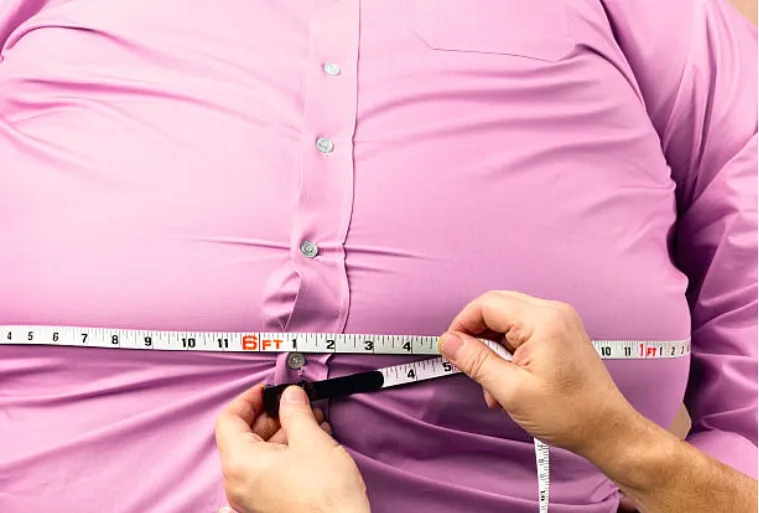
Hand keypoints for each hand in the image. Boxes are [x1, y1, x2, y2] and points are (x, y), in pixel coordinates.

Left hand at [215, 384, 370, 512]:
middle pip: (244, 437)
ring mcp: (252, 497)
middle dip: (272, 416)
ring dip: (284, 433)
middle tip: (295, 403)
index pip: (229, 420)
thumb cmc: (324, 497)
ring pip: (259, 454)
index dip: (249, 399)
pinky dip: (285, 453)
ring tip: (312, 422)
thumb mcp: (311, 440)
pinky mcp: (267, 505)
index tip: (267, 390)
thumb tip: (290, 396)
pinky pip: (269, 470)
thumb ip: (295, 411)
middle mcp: (239, 483)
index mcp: (240, 464)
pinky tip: (312, 443)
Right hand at [438, 290, 641, 458]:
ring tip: (492, 384)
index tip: (451, 349)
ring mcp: (559, 321)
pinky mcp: (561, 333)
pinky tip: (507, 381)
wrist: (607, 430)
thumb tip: (449, 342)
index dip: (462, 324)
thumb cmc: (569, 414)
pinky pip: (523, 332)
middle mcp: (552, 312)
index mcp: (542, 320)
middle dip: (477, 336)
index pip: (487, 304)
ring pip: (507, 321)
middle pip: (497, 308)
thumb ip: (476, 361)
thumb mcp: (511, 391)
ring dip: (492, 348)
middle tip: (467, 364)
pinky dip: (508, 352)